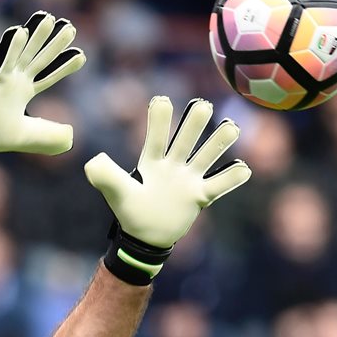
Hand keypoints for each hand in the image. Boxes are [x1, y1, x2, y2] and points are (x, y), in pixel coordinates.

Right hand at [0, 11, 85, 172]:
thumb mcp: (30, 136)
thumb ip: (51, 135)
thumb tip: (72, 135)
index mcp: (24, 92)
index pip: (49, 76)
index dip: (65, 66)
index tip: (81, 55)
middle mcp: (17, 82)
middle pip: (41, 59)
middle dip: (56, 44)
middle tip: (71, 28)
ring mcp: (7, 79)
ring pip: (27, 53)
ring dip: (38, 36)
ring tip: (51, 19)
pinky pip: (6, 61)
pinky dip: (14, 47)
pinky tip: (22, 30)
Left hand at [85, 96, 250, 283]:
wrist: (146, 236)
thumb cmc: (131, 210)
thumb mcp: (115, 192)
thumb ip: (104, 176)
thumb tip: (92, 161)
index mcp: (151, 161)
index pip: (156, 137)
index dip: (159, 120)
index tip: (162, 100)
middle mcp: (173, 165)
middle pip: (186, 140)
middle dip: (194, 123)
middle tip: (202, 106)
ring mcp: (188, 179)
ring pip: (206, 156)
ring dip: (219, 143)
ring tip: (231, 128)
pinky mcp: (200, 196)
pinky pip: (218, 185)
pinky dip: (231, 178)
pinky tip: (243, 168)